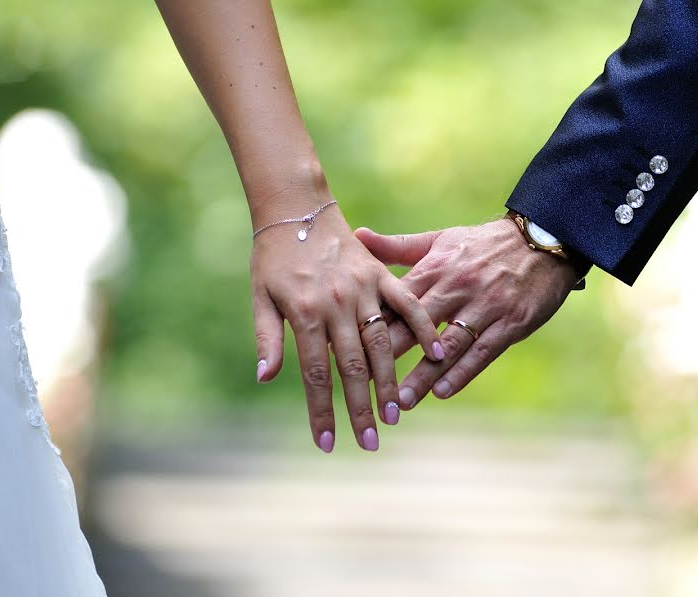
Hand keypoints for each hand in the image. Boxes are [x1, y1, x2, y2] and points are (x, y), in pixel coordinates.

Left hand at [251, 190, 443, 452]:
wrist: (296, 206)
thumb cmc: (273, 254)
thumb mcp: (261, 295)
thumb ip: (267, 337)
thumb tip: (266, 378)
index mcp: (305, 311)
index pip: (316, 373)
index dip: (322, 411)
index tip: (327, 443)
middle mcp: (337, 302)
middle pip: (353, 366)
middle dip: (361, 408)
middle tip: (371, 442)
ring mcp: (364, 287)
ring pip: (382, 342)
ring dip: (390, 380)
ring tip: (396, 413)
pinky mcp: (381, 274)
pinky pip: (408, 304)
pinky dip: (423, 329)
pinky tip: (436, 355)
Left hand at [354, 218, 580, 409]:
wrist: (541, 240)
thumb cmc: (482, 244)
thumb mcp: (439, 240)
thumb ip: (396, 246)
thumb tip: (356, 237)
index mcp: (433, 269)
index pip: (393, 301)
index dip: (366, 325)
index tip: (341, 347)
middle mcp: (455, 288)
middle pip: (414, 327)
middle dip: (386, 356)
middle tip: (361, 385)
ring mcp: (483, 306)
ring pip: (446, 345)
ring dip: (423, 374)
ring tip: (400, 400)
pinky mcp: (510, 323)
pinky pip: (482, 351)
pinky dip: (462, 372)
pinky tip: (443, 391)